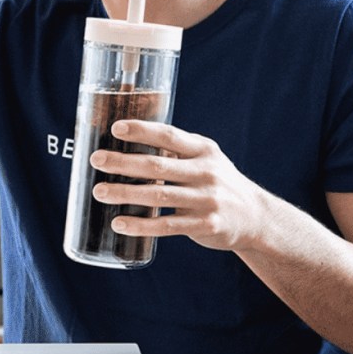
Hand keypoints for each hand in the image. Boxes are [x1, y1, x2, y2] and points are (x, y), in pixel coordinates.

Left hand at [90, 120, 269, 251]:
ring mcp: (206, 199)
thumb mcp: (206, 159)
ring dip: (125, 194)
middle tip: (96, 160)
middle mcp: (206, 172)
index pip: (169, 135)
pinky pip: (166, 225)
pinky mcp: (205, 225)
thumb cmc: (218, 182)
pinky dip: (140, 225)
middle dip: (123, 162)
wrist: (256, 216)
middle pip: (158, 165)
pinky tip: (119, 223)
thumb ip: (176, 152)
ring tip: (99, 192)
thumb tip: (130, 144)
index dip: (142, 130)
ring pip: (158, 195)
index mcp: (203, 150)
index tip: (116, 128)